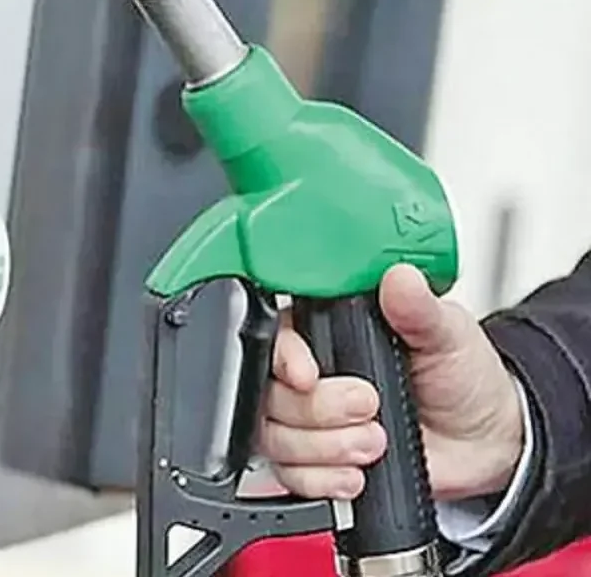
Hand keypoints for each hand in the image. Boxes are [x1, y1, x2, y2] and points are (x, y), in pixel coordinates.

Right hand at [259, 264, 524, 502]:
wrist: (486, 440)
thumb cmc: (463, 378)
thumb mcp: (448, 334)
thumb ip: (419, 308)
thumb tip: (400, 278)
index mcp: (332, 330)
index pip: (277, 338)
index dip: (286, 359)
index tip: (310, 376)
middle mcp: (313, 374)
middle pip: (272, 393)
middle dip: (319, 410)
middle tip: (369, 407)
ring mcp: (310, 420)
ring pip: (275, 436)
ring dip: (326, 447)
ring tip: (375, 443)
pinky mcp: (316, 460)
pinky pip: (289, 475)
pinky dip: (323, 479)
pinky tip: (357, 473)